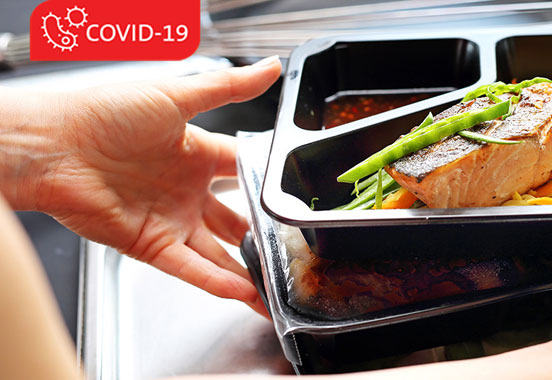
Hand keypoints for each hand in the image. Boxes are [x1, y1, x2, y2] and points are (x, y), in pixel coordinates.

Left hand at [3, 56, 280, 314]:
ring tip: (278, 290)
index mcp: (197, 154)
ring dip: (248, 274)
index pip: (245, 172)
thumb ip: (228, 88)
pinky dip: (217, 281)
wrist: (53, 146)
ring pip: (219, 253)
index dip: (272, 185)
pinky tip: (244, 293)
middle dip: (264, 239)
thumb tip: (271, 69)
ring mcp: (171, 220)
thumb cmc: (105, 114)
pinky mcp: (151, 245)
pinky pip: (191, 268)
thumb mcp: (177, 95)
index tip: (302, 198)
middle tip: (295, 253)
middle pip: (236, 221)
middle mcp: (187, 190)